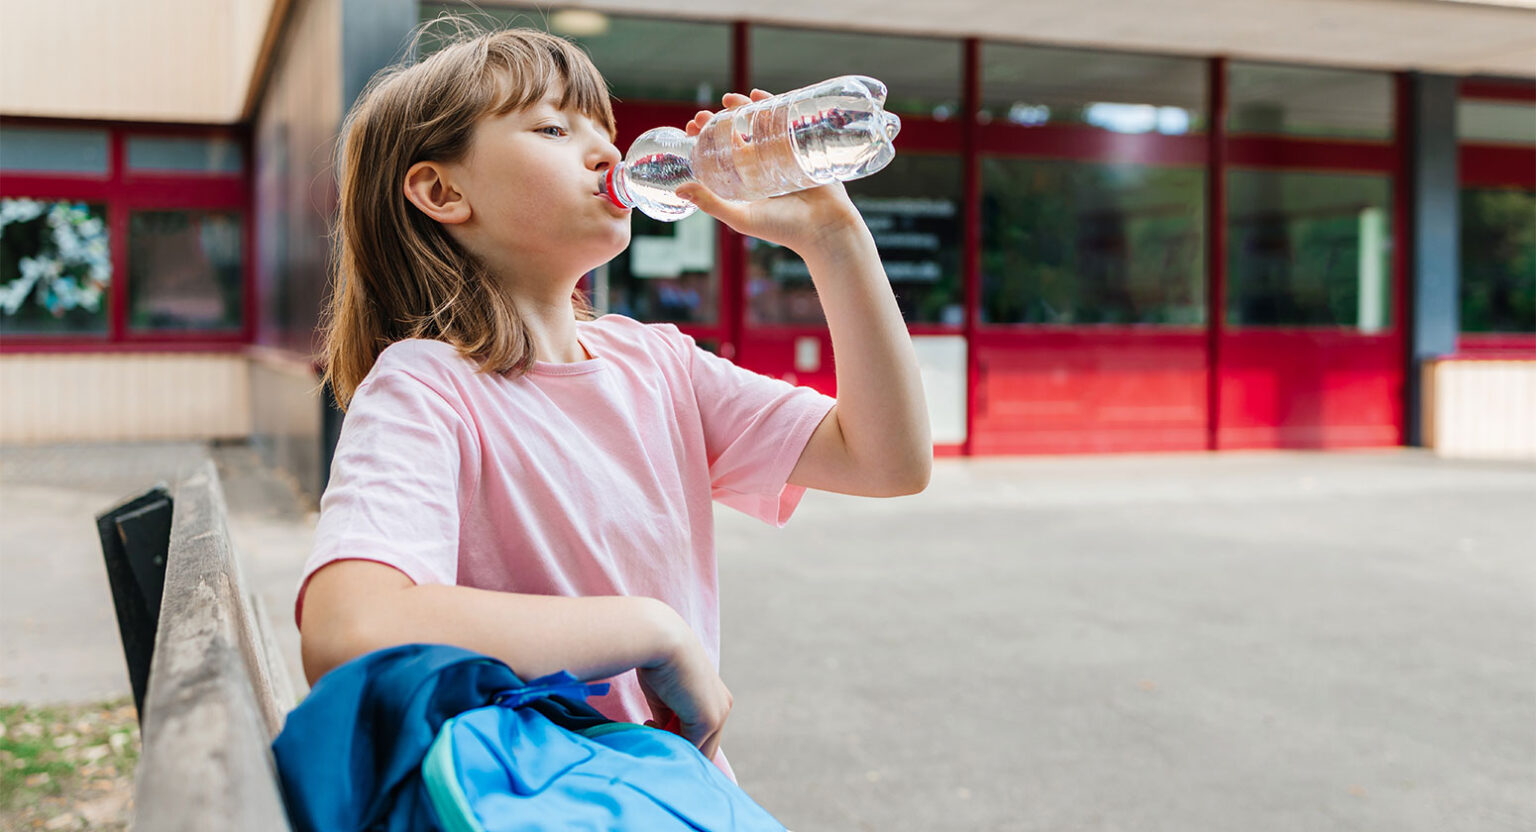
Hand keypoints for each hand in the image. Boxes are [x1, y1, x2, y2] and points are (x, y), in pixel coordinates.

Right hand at [635, 604, 733, 759]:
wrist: (662, 640)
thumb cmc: (657, 661)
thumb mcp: (665, 696)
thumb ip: (668, 717)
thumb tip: (662, 735)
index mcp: (716, 697)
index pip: (702, 733)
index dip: (678, 738)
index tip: (650, 726)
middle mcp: (723, 706)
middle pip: (705, 746)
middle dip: (679, 750)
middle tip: (651, 736)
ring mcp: (718, 714)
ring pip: (699, 750)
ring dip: (674, 749)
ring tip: (649, 728)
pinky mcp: (708, 720)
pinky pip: (689, 747)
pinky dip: (670, 745)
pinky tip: (649, 723)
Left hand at [677, 90, 864, 255]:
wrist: (825, 229)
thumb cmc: (784, 229)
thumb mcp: (741, 217)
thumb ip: (711, 204)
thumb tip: (679, 189)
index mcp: (748, 181)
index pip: (721, 154)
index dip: (705, 139)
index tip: (691, 127)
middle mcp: (763, 165)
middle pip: (738, 134)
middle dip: (720, 121)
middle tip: (704, 114)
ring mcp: (783, 154)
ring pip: (759, 124)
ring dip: (743, 108)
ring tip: (728, 99)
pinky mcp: (802, 146)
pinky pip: (786, 121)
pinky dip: (772, 104)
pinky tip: (758, 95)